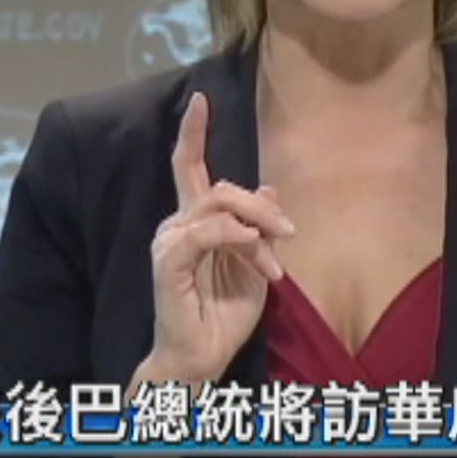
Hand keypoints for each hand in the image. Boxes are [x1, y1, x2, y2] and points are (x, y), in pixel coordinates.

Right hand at [146, 91, 293, 383]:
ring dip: (255, 228)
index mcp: (195, 222)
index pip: (188, 167)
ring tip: (275, 260)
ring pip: (217, 206)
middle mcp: (177, 224)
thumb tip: (269, 188)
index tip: (201, 98)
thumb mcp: (255, 265)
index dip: (193, 132)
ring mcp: (169, 242)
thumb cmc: (224, 315)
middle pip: (219, 186)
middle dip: (260, 205)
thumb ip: (258, 227)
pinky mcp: (167, 262)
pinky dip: (234, 237)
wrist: (203, 359)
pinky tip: (253, 251)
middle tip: (289, 230)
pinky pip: (204, 234)